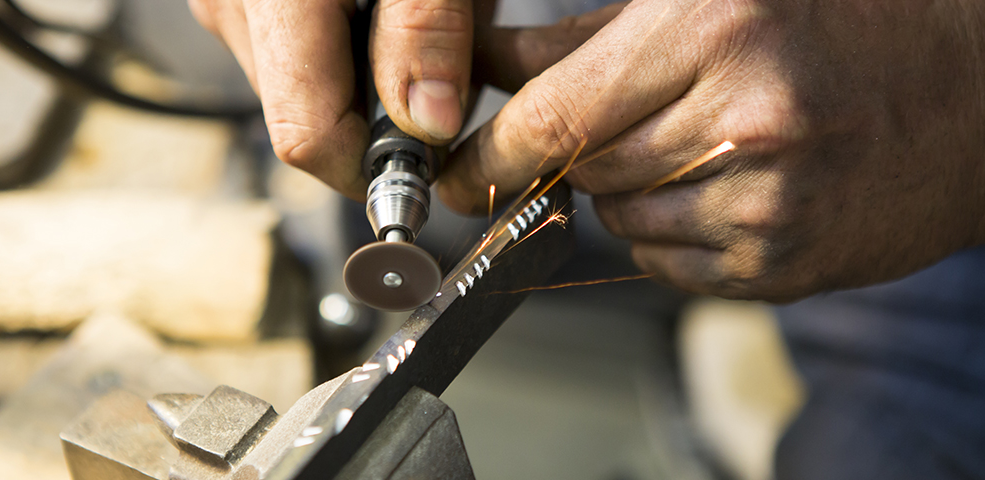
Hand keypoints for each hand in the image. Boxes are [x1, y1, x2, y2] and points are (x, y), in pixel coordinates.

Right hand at [189, 0, 478, 199]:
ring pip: (308, 94)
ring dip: (374, 76)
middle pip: (310, 123)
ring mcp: (231, 7)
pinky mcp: (244, 4)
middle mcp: (235, 10)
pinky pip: (300, 54)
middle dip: (387, 112)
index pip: (311, 139)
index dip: (377, 167)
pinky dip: (356, 43)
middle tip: (447, 50)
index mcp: (276, 0)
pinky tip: (388, 3)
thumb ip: (425, 33)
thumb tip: (429, 127)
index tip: (434, 157)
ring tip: (420, 10)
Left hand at [439, 0, 984, 300]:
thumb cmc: (837, 26)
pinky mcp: (780, 265)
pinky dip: (669, 232)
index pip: (555, 116)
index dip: (491, 151)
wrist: (969, 93)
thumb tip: (488, 66)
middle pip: (582, 171)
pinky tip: (724, 188)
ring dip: (627, 192)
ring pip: (620, 222)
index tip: (460, 170)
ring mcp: (767, 204)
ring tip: (696, 145)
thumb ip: (580, 39)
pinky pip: (667, 265)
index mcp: (716, 30)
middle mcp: (742, 121)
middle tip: (623, 123)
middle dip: (574, 155)